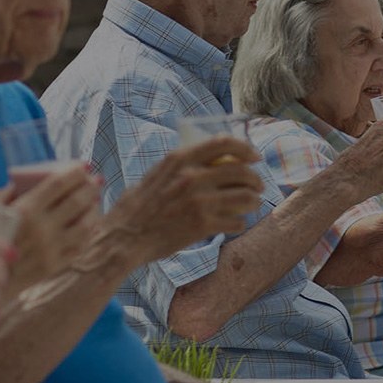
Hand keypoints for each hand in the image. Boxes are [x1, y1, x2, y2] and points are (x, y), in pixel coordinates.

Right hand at [0, 163, 101, 290]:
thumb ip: (7, 193)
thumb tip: (25, 180)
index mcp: (24, 211)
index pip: (58, 184)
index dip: (75, 172)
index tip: (84, 165)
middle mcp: (42, 228)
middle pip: (77, 201)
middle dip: (90, 187)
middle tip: (95, 180)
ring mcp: (51, 248)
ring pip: (85, 224)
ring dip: (94, 209)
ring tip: (94, 201)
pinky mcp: (56, 264)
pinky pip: (81, 244)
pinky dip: (88, 231)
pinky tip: (89, 223)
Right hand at [109, 136, 265, 263]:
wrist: (123, 239)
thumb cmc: (136, 208)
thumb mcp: (156, 174)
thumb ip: (180, 166)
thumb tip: (208, 160)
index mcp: (179, 159)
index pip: (223, 143)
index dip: (245, 149)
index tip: (255, 157)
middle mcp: (192, 177)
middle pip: (241, 171)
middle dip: (256, 179)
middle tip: (258, 186)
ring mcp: (199, 201)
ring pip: (245, 197)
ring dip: (253, 201)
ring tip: (251, 205)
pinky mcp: (203, 225)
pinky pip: (236, 222)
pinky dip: (238, 224)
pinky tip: (233, 225)